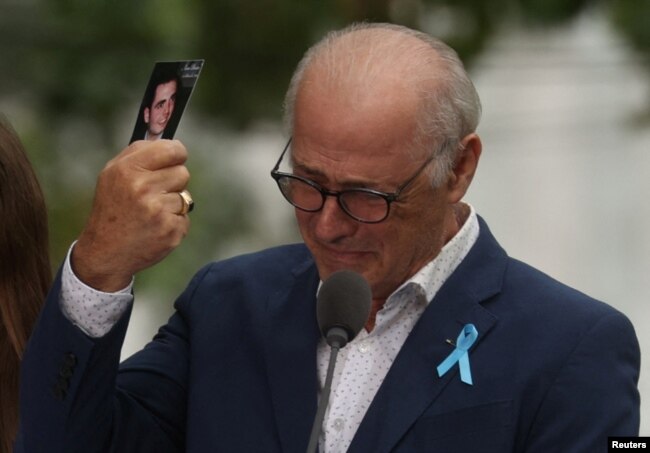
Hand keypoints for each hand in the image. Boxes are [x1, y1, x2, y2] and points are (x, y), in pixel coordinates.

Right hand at [72, 140, 190, 291]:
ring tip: (150, 213)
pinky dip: (174, 222)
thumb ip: (139, 153)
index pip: (172, 150)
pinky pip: (185, 217)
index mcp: (128, 170)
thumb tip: (169, 140)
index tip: (176, 157)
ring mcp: (158, 211)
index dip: (177, 153)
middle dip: (173, 182)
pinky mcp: (171, 231)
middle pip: (183, 172)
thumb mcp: (113, 174)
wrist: (105, 252)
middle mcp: (143, 189)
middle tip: (154, 193)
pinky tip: (155, 228)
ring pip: (185, 196)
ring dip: (172, 204)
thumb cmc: (112, 207)